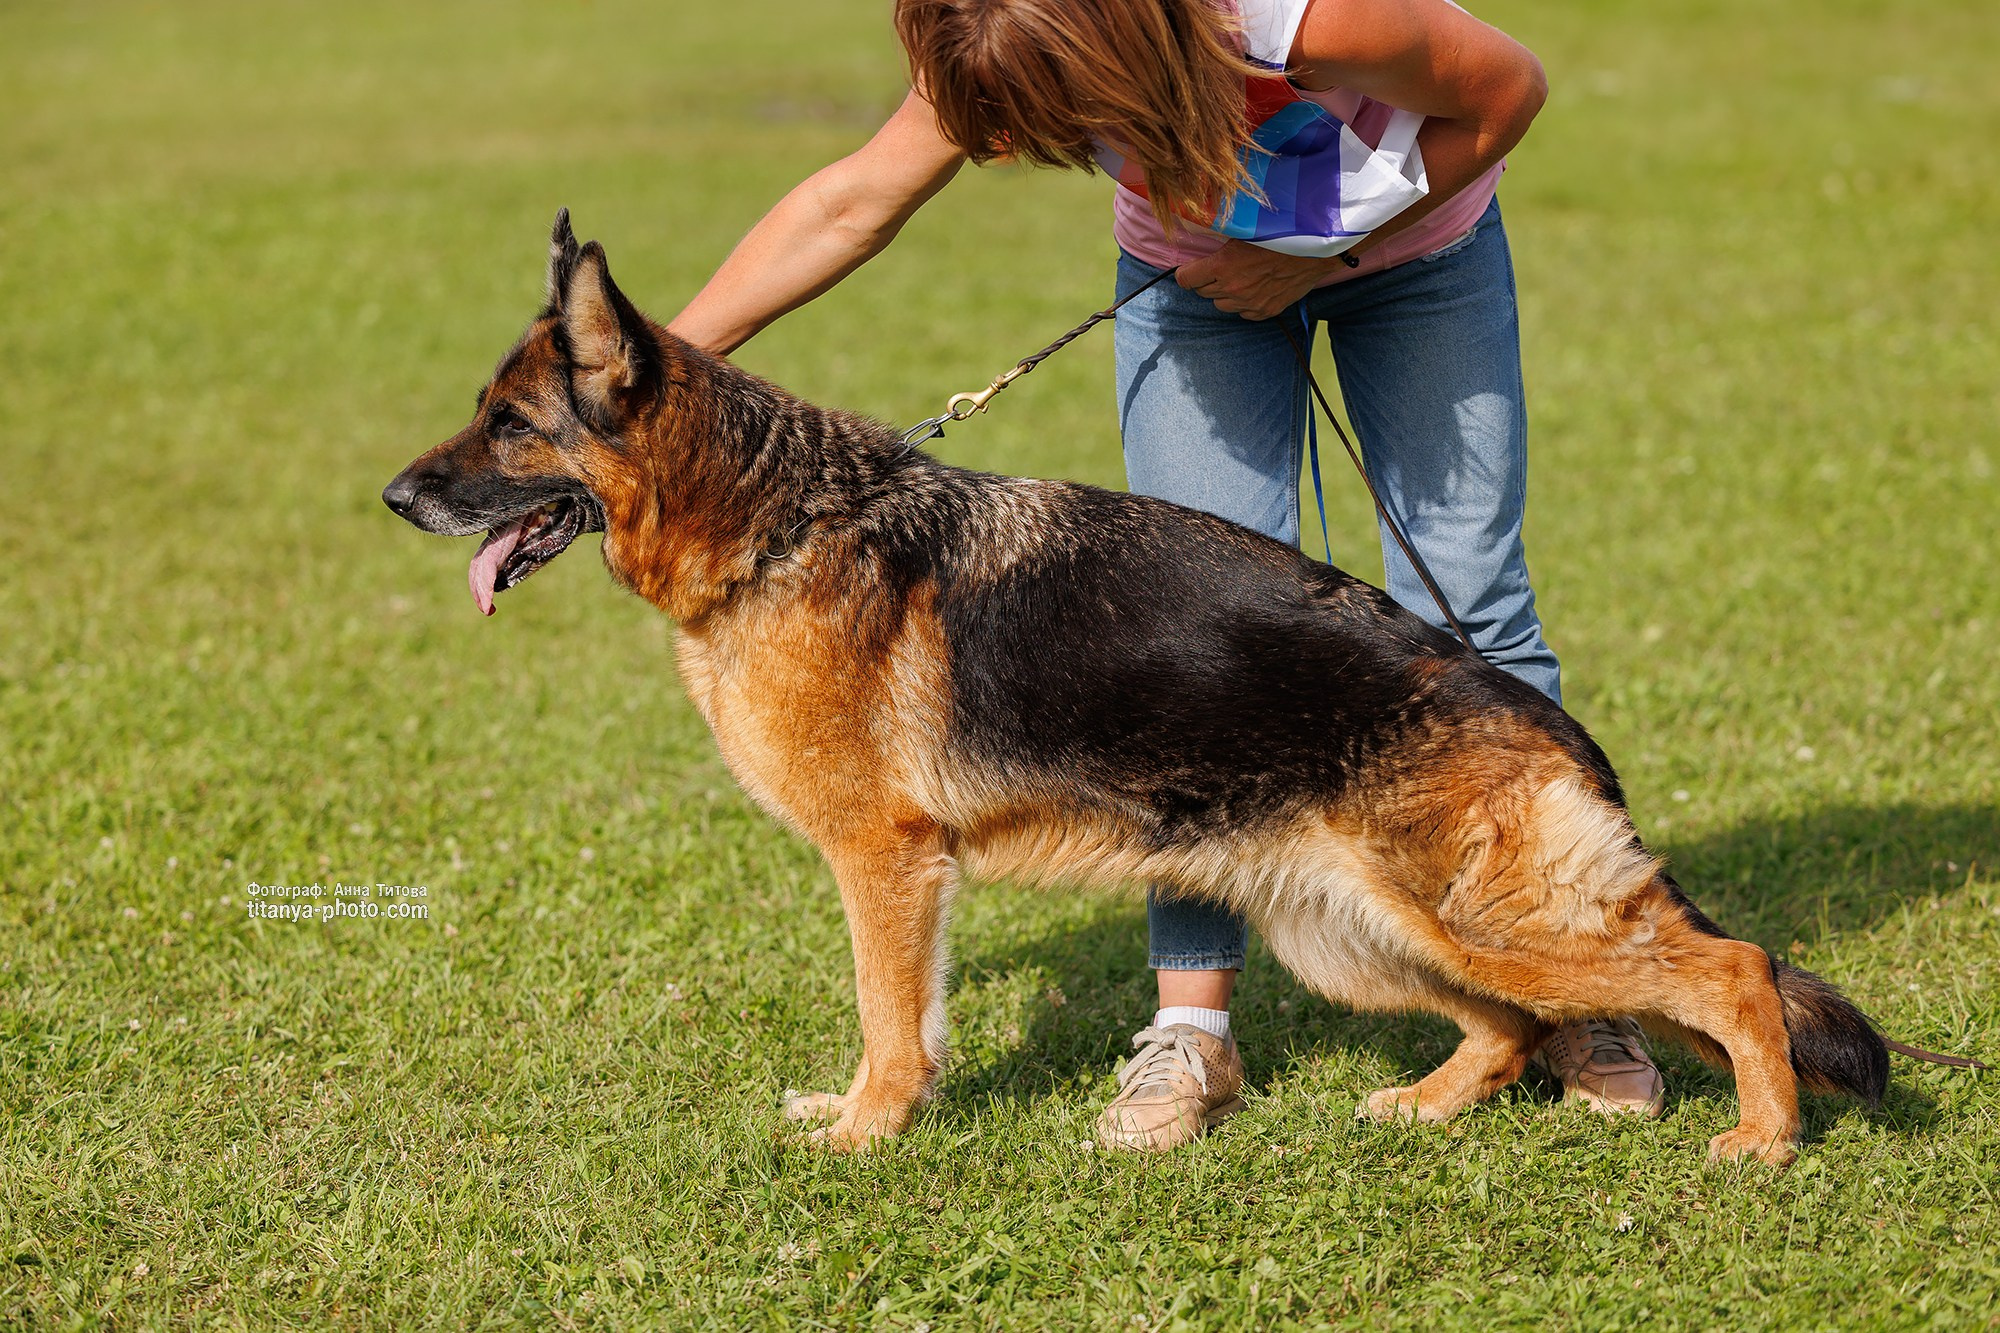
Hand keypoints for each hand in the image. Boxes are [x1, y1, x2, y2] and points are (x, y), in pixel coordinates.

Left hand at [1175, 242, 1343, 319]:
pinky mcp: (1265, 312)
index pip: (1186, 279)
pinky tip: (1254, 290)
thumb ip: (1222, 242)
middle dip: (1206, 281)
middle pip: (1202, 292)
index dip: (1186, 273)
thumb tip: (1204, 242)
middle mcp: (1233, 289)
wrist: (1316, 248)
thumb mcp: (1245, 230)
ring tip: (1239, 278)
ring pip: (1221, 305)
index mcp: (1223, 266)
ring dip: (1224, 294)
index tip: (1190, 270)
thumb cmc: (1280, 232)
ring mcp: (1249, 303)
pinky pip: (1244, 314)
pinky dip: (1244, 304)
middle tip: (1219, 269)